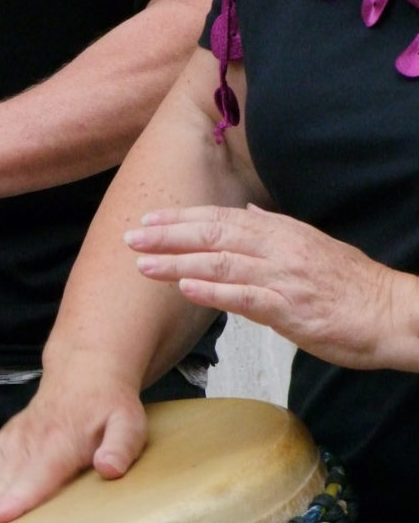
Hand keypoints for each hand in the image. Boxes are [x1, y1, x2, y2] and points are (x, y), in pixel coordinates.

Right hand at [0, 366, 146, 522]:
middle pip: (2, 479)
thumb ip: (121, 447)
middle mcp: (31, 442)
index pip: (34, 477)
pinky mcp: (7, 439)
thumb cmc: (110, 405)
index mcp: (60, 443)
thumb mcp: (129, 423)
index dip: (12, 500)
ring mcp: (16, 439)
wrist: (86, 371)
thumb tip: (109, 469)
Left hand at [129, 204, 412, 369]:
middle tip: (132, 237)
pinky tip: (187, 289)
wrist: (391, 313)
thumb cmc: (348, 286)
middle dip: (169, 236)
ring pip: (223, 263)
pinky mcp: (291, 308)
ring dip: (179, 263)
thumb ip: (273, 228)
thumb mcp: (310, 245)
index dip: (182, 218)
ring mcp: (284, 277)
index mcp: (281, 233)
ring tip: (143, 265)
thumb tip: (243, 210)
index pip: (222, 218)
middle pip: (215, 235)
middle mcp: (279, 249)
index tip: (148, 219)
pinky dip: (215, 291)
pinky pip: (247, 297)